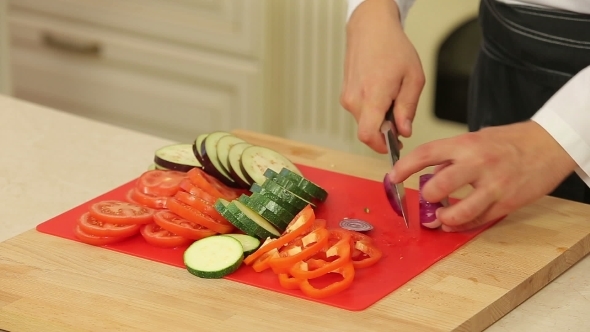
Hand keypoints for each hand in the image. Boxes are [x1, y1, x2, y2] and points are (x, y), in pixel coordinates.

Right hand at [340, 0, 424, 152]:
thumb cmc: (392, 48)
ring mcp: (347, 97)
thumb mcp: (413, 78)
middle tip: (401, 116)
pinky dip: (372, 110)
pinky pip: (360, 112)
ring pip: (364, 122)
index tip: (394, 146)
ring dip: (379, 119)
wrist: (370, 29)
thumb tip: (404, 131)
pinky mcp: (345, 95)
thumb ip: (408, 109)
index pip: (368, 135)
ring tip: (392, 97)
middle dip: (385, 131)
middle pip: (368, 131)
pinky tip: (382, 93)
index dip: (382, 146)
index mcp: (373, 96)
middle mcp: (355, 100)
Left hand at [390, 121, 576, 230]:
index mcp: (466, 144)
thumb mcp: (476, 138)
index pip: (425, 154)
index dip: (403, 168)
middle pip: (438, 187)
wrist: (549, 145)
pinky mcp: (506, 203)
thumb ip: (451, 156)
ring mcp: (493, 186)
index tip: (392, 178)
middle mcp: (477, 164)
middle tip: (426, 200)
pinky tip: (455, 224)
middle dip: (427, 198)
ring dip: (444, 219)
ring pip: (459, 212)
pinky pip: (478, 221)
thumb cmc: (508, 141)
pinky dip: (462, 226)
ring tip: (440, 219)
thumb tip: (427, 173)